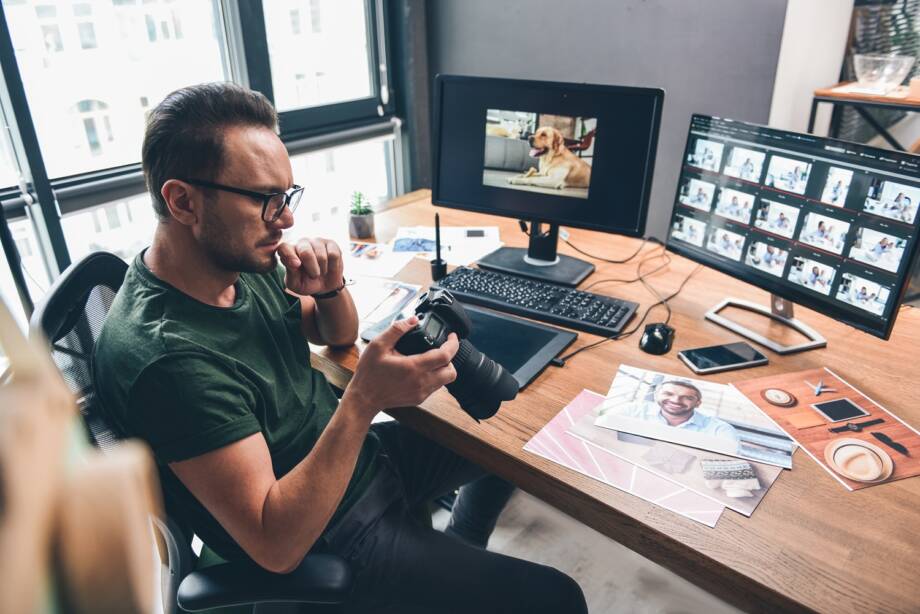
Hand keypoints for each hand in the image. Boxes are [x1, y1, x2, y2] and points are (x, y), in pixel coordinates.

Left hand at [277, 238, 343, 295]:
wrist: (325, 286)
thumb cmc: (306, 283)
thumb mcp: (295, 284)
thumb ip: (291, 273)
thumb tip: (295, 263)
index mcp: (288, 251)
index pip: (284, 248)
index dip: (289, 256)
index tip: (296, 266)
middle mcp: (301, 243)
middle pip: (305, 252)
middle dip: (311, 268)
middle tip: (314, 276)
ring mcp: (316, 242)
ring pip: (321, 255)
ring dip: (322, 269)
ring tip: (321, 272)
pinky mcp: (331, 244)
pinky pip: (334, 254)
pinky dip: (333, 266)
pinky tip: (330, 267)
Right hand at [342, 317, 458, 418]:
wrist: (364, 398)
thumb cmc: (369, 373)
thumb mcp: (378, 345)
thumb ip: (396, 330)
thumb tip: (413, 320)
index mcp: (413, 367)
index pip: (445, 356)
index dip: (453, 344)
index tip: (451, 336)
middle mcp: (421, 382)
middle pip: (451, 371)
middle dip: (451, 357)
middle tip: (442, 348)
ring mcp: (421, 393)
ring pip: (446, 380)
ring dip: (444, 368)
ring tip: (433, 358)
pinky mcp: (419, 399)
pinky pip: (436, 387)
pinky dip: (436, 377)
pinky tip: (424, 369)